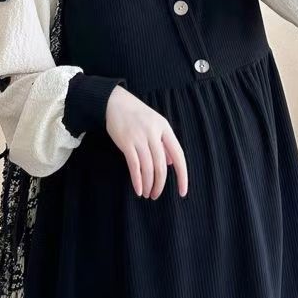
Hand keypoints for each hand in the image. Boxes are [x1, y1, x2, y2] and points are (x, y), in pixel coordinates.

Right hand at [105, 85, 188, 199]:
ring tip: (147, 194)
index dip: (182, 175)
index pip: (178, 155)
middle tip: (156, 195)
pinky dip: (137, 179)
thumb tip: (172, 164)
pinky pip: (134, 165)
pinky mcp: (125, 142)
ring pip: (148, 167)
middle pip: (162, 165)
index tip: (183, 191)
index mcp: (165, 129)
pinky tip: (138, 189)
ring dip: (148, 184)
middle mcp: (155, 134)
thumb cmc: (137, 115)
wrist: (114, 102)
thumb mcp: (156, 125)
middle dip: (160, 184)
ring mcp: (140, 137)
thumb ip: (164, 144)